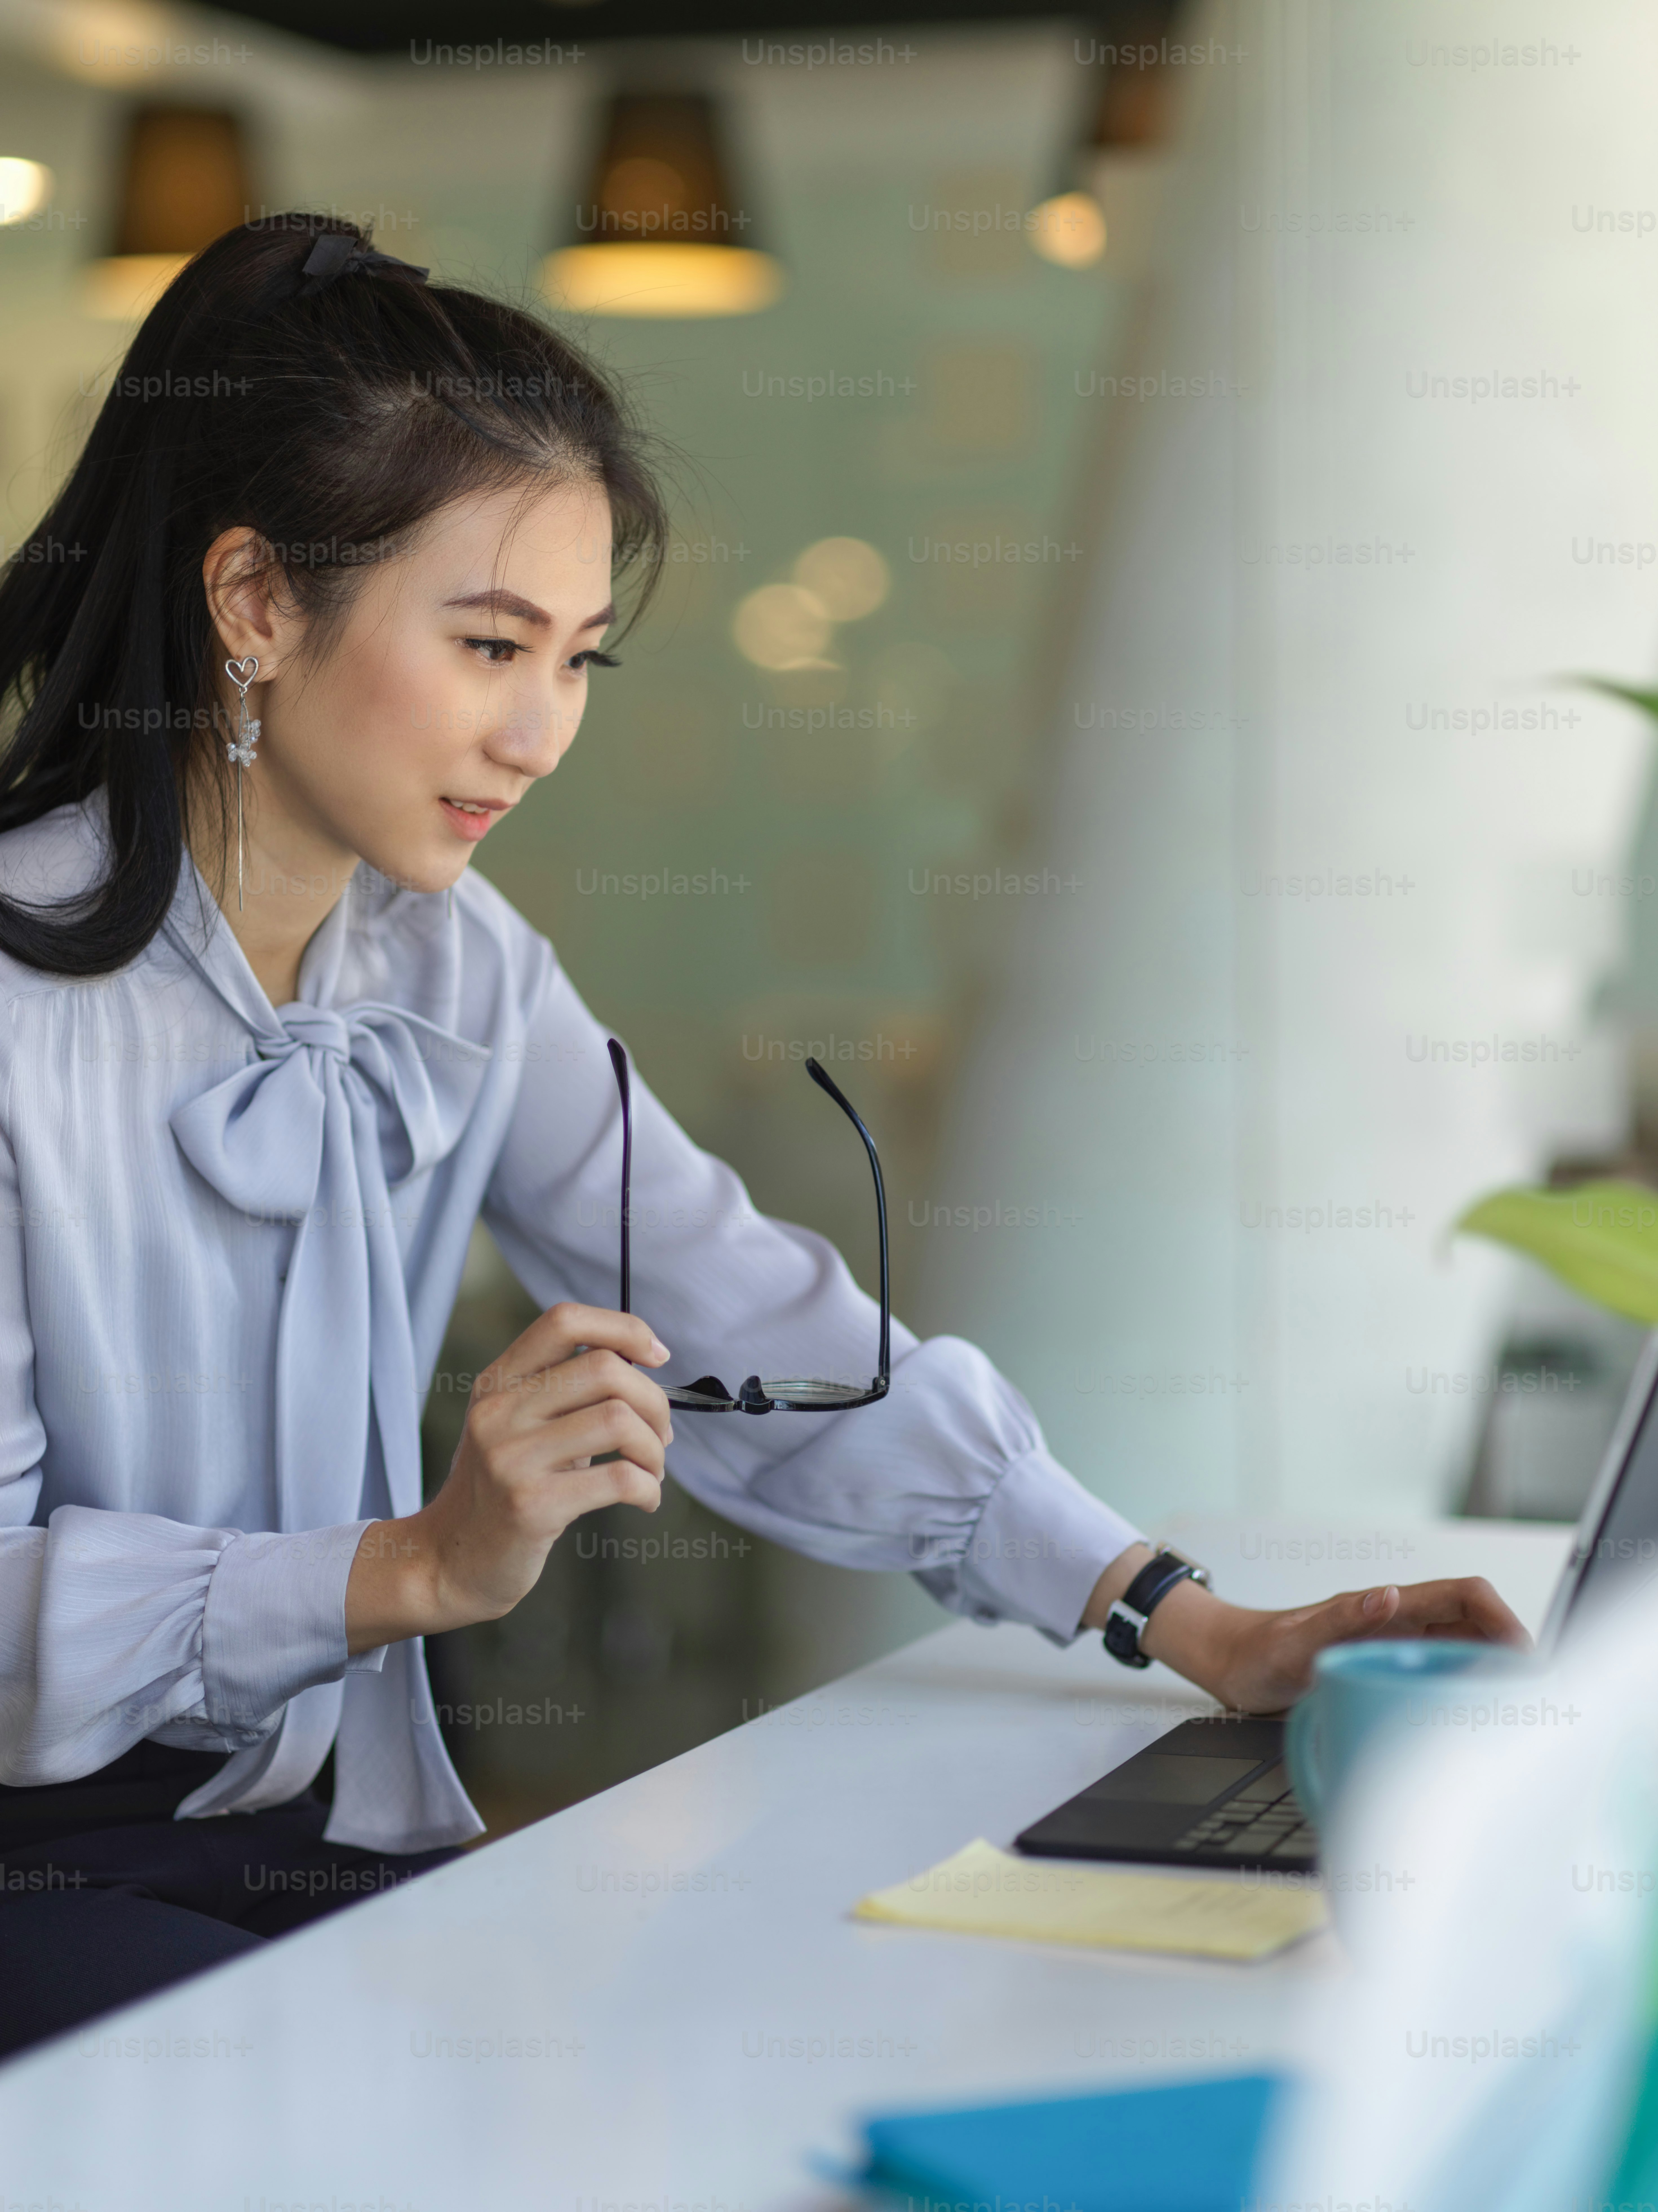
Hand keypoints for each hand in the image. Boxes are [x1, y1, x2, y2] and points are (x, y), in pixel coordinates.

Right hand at [345, 1303, 672, 1652]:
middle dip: (654, 1401)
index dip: (623, 1327)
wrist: (449, 1561)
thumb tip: (645, 1362)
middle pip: (604, 1368)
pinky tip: (645, 1499)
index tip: (657, 1356)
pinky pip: (619, 1478)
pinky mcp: (530, 1505)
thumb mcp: (519, 1426)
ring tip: (651, 1470)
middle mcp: (498, 1412)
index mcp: (498, 1382)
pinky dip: (649, 1488)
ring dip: (654, 1448)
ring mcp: (510, 1458)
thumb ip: (566, 1390)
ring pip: (618, 1419)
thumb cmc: (503, 1489)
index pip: (563, 1320)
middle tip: (660, 1435)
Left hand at [1080, 1544, 1530, 1712]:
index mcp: (1383, 1607)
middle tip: (1536, 1691)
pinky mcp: (1385, 1668)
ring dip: (1493, 1669)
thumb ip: (1341, 1619)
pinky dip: (1464, 1687)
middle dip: (1511, 1647)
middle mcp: (1396, 1622)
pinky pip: (1438, 1672)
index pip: (1463, 1595)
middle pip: (1476, 1622)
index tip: (1526, 1653)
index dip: (1502, 1616)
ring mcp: (1393, 1645)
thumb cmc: (1258, 1651)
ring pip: (1463, 1648)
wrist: (1229, 1663)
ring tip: (1517, 1708)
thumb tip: (1390, 1596)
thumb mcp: (1296, 1641)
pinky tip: (1472, 1715)